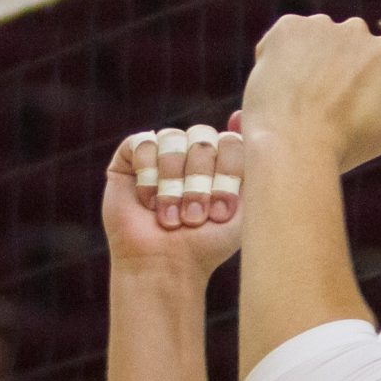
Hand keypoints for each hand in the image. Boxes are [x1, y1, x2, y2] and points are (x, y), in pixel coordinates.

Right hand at [100, 115, 243, 280]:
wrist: (166, 265)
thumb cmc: (207, 243)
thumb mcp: (245, 205)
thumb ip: (253, 163)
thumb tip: (239, 115)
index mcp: (220, 160)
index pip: (231, 141)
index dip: (226, 176)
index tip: (222, 213)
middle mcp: (190, 153)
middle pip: (202, 137)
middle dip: (199, 183)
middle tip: (195, 218)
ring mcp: (159, 154)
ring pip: (172, 139)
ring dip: (173, 184)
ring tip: (171, 217)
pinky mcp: (128, 160)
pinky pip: (142, 142)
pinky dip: (148, 176)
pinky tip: (148, 202)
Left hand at [239, 15, 380, 172]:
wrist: (293, 145)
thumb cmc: (345, 144)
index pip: (375, 57)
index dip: (359, 79)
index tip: (344, 100)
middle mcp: (355, 30)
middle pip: (346, 42)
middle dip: (335, 62)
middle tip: (319, 96)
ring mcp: (319, 25)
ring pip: (316, 36)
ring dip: (309, 55)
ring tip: (297, 91)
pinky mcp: (286, 27)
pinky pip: (287, 35)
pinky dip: (281, 52)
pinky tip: (279, 80)